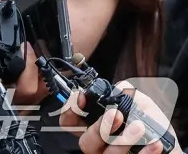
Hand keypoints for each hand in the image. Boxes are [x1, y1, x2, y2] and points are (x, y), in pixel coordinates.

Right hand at [59, 81, 181, 153]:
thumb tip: (117, 88)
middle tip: (116, 115)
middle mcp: (99, 144)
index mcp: (94, 125)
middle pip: (85, 142)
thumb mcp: (139, 101)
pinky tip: (154, 144)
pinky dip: (143, 153)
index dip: (70, 110)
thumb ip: (126, 91)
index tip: (82, 99)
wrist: (167, 145)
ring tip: (140, 128)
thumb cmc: (149, 124)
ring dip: (122, 140)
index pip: (69, 121)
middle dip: (99, 128)